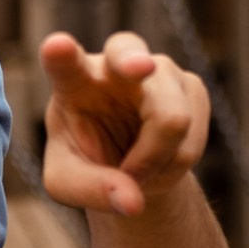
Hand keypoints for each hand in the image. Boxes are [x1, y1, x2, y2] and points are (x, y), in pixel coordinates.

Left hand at [37, 31, 209, 217]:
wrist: (127, 160)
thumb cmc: (87, 160)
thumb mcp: (67, 183)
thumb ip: (88, 190)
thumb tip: (132, 201)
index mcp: (71, 80)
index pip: (63, 63)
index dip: (60, 54)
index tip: (57, 46)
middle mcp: (113, 64)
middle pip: (127, 54)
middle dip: (135, 61)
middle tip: (141, 68)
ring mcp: (158, 69)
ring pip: (172, 119)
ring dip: (156, 163)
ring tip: (136, 171)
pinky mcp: (192, 86)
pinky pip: (192, 140)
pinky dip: (175, 165)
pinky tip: (160, 161)